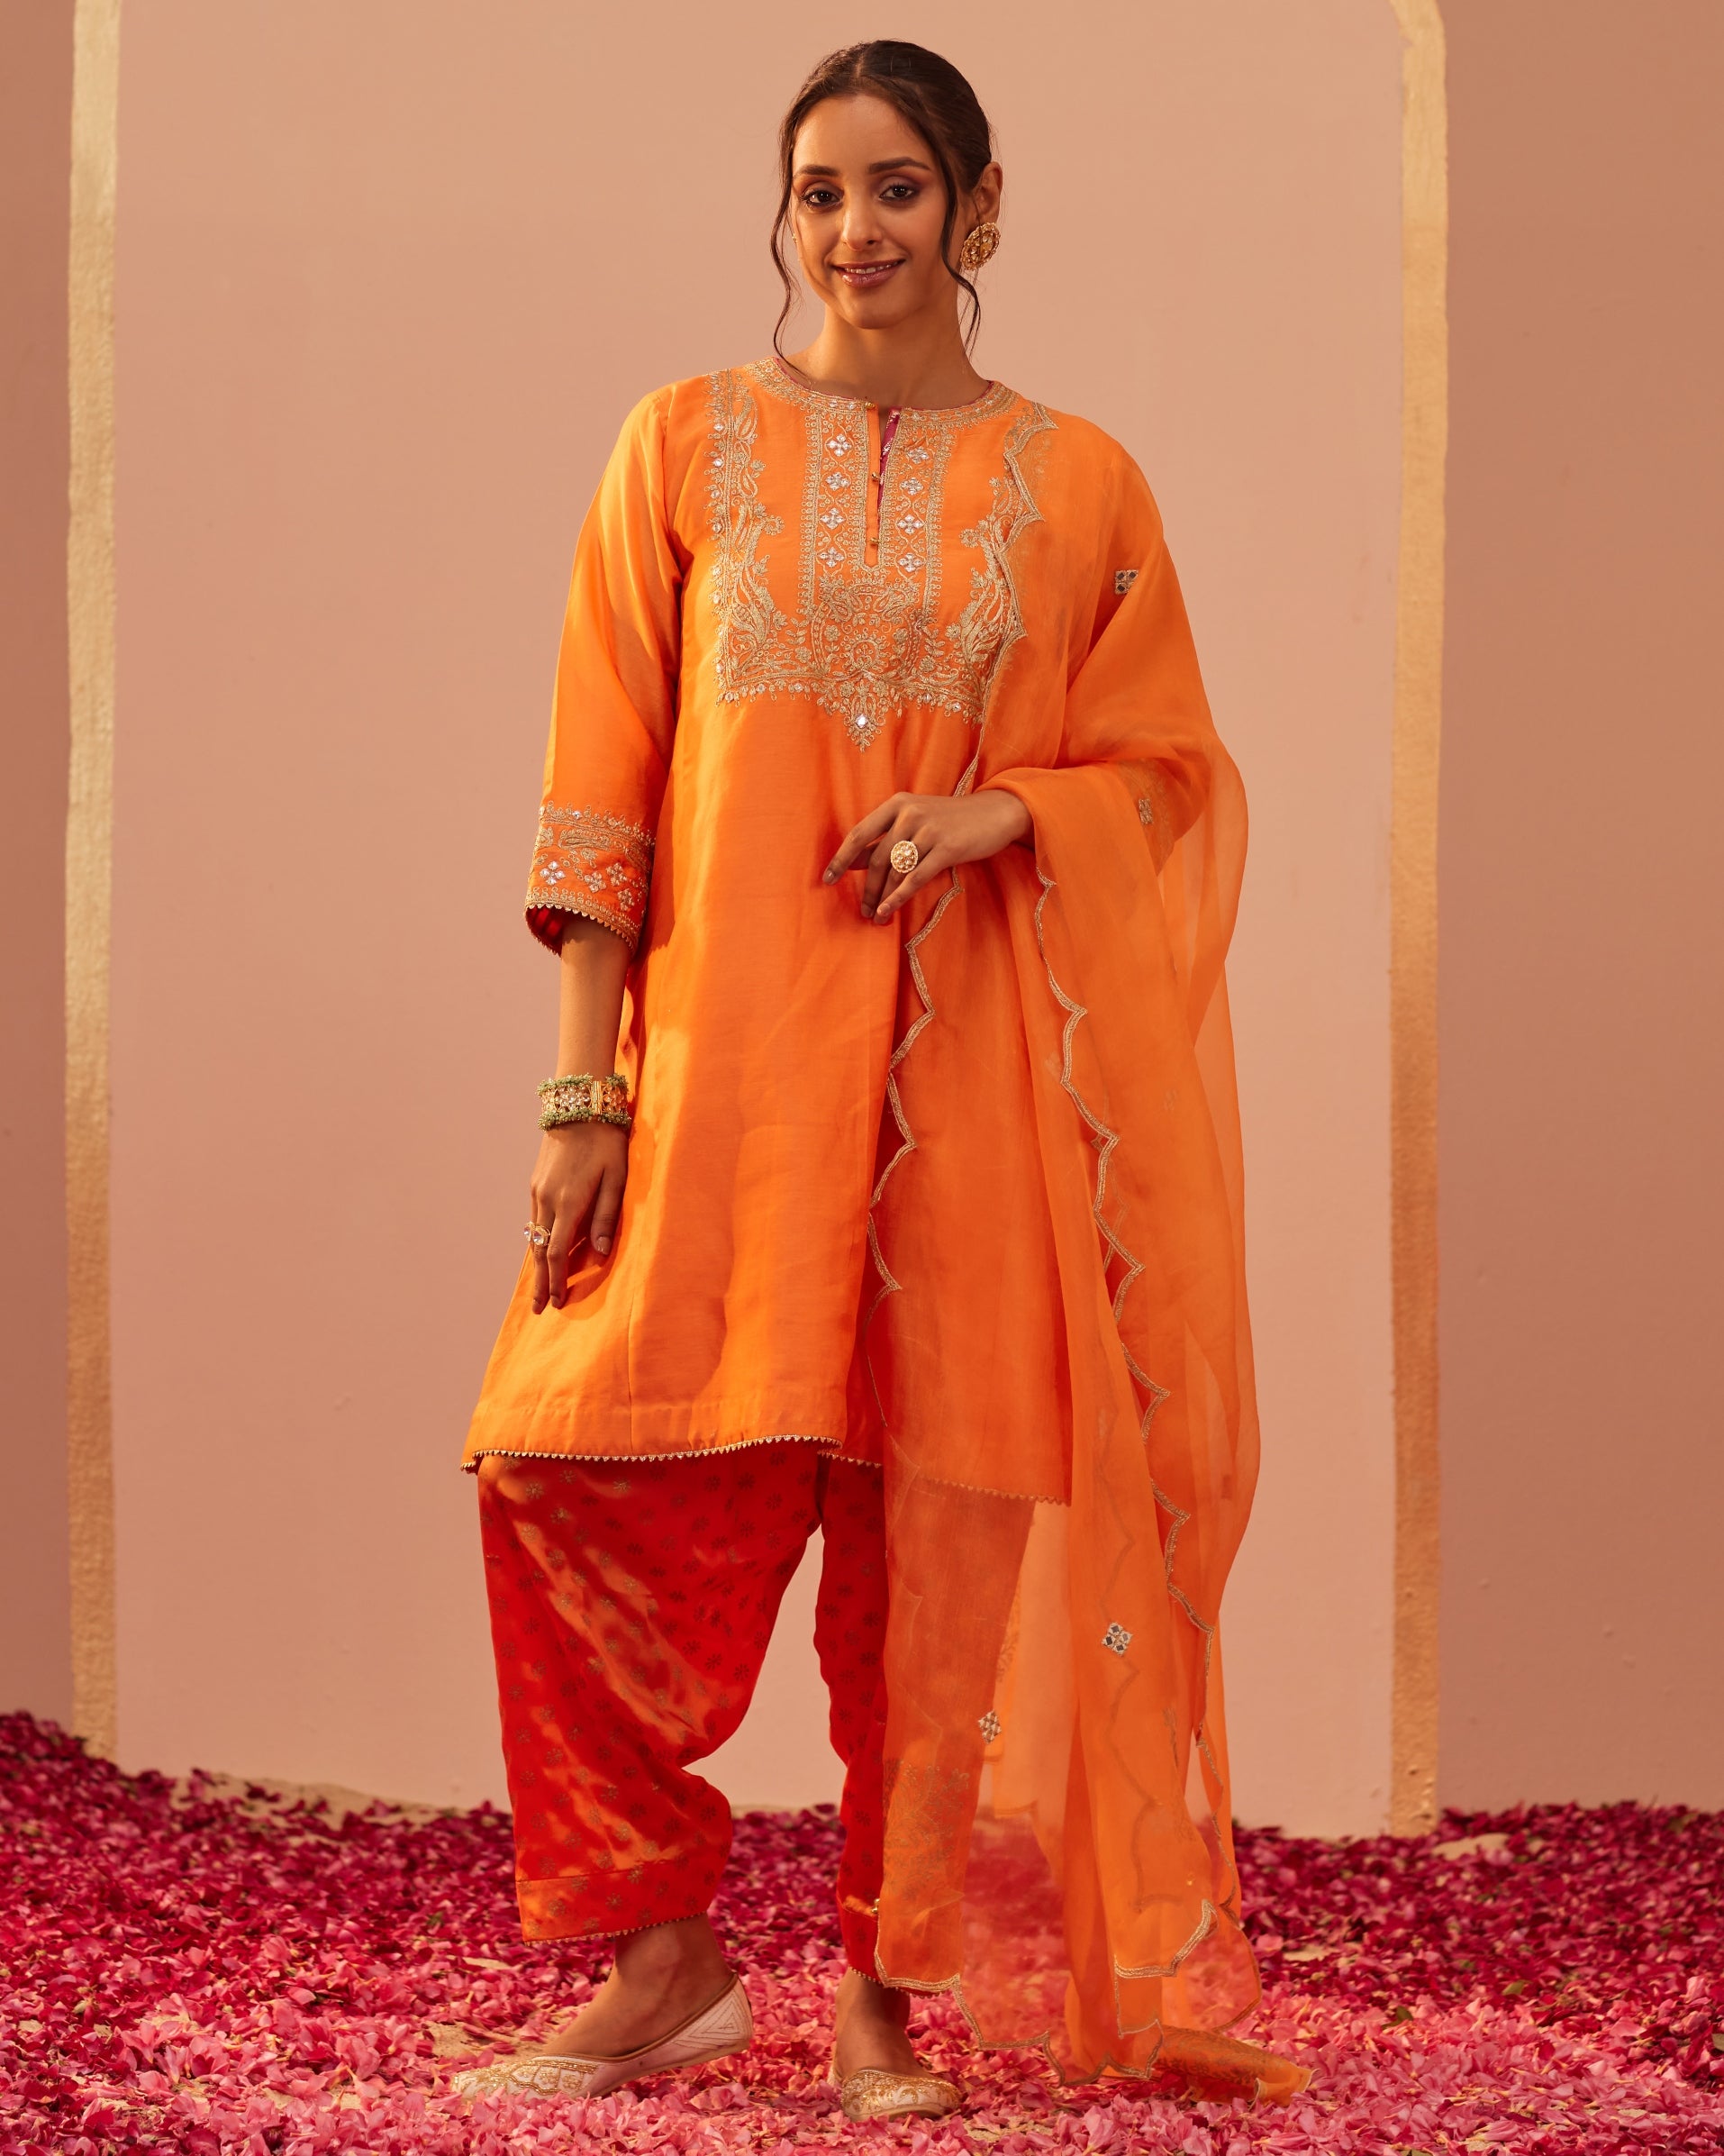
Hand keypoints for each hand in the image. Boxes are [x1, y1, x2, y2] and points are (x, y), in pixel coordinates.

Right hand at [528, 1122, 629, 1311]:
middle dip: (540, 1282)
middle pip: (539, 1251)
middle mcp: (547, 1199)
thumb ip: (606, 1215)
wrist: (579, 1106)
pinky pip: (534, 1220)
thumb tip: (601, 1252)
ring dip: (536, 1265)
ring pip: (534, 1236)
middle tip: (538, 1308)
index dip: (557, 1279)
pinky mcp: (536, 1182)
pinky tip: (540, 1253)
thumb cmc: (606, 1141)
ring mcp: (538, 1190)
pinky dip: (536, 1242)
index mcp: (569, 1201)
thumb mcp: (616, 1177)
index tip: (558, 1301)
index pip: (556, 1251)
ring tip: (539, 1288)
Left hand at [823, 788, 1031, 922]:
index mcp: (897, 803)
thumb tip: (851, 862)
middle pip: (876, 858)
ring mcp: (929, 830)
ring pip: (895, 872)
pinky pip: (915, 879)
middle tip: (863, 911)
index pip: (859, 834)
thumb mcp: (916, 820)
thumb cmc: (950, 820)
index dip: (841, 859)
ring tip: (876, 917)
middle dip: (867, 889)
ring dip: (882, 898)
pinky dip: (898, 898)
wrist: (995, 813)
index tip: (828, 879)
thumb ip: (885, 838)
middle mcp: (910, 813)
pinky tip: (889, 912)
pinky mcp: (947, 849)